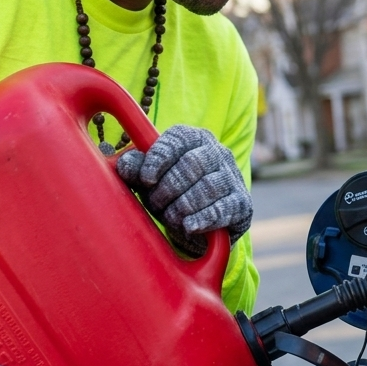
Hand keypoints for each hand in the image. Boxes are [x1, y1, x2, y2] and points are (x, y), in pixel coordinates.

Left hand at [116, 124, 252, 256]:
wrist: (199, 227)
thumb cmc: (171, 194)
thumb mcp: (150, 180)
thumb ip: (137, 169)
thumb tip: (124, 165)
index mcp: (193, 138)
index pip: (177, 140)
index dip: (158, 158)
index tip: (146, 179)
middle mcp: (217, 152)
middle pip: (191, 164)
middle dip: (168, 188)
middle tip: (155, 204)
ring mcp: (232, 176)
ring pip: (208, 187)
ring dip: (183, 206)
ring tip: (170, 218)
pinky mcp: (242, 203)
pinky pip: (224, 208)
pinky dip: (204, 218)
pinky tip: (189, 226)